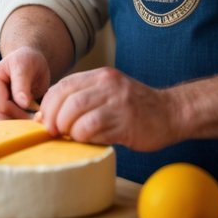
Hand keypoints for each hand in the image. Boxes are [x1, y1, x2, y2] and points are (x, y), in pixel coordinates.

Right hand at [0, 45, 52, 120]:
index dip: (16, 113)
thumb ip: (22, 85)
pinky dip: (9, 119)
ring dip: (12, 120)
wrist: (27, 60)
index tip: (34, 115)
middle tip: (33, 117)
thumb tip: (22, 103)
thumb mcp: (26, 68)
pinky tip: (21, 114)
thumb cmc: (28, 61)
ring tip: (28, 115)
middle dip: (15, 118)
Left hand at [37, 67, 179, 151]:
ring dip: (68, 128)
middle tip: (53, 131)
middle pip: (66, 99)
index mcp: (100, 77)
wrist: (172, 112)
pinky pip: (93, 128)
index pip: (63, 86)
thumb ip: (83, 100)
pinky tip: (87, 140)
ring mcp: (117, 102)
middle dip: (53, 118)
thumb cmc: (135, 108)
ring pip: (77, 113)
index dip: (48, 104)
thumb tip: (48, 117)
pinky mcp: (126, 121)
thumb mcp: (108, 94)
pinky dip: (83, 136)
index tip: (44, 119)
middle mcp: (107, 85)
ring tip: (71, 136)